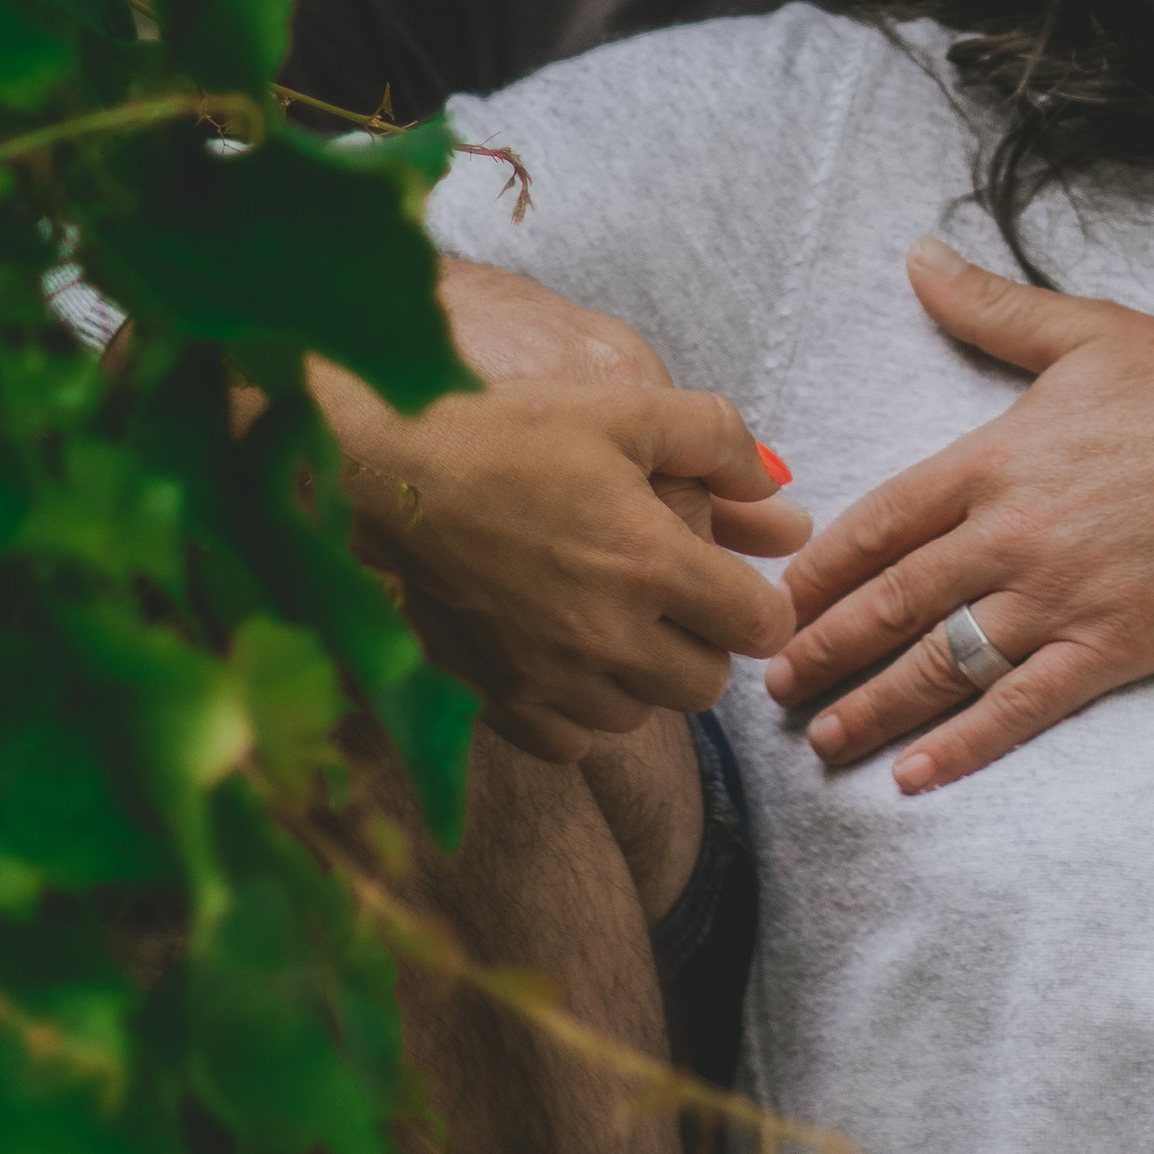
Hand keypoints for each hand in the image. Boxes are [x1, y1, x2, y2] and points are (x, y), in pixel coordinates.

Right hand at [312, 261, 808, 764]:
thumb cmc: (502, 434)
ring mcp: (548, 679)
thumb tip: (772, 483)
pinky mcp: (497, 704)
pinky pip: (572, 743)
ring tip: (614, 621)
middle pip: (707, 683)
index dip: (760, 602)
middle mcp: (606, 636)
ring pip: (641, 714)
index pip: (758, 625)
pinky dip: (580, 711)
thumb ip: (715, 438)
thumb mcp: (621, 409)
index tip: (734, 584)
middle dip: (704, 642)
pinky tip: (563, 657)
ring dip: (642, 677)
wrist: (381, 479)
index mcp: (648, 562)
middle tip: (673, 600)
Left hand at [764, 241, 1153, 790]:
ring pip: (940, 663)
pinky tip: (916, 774)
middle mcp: (1013, 534)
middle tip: (768, 683)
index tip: (774, 600)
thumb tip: (916, 256)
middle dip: (822, 648)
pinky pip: (1019, 706)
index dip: (818, 571)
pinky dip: (962, 743)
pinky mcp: (1112, 647)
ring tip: (822, 737)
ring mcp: (1060, 597)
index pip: (878, 524)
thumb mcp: (1081, 331)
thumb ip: (987, 306)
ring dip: (871, 705)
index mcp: (995, 459)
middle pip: (891, 602)